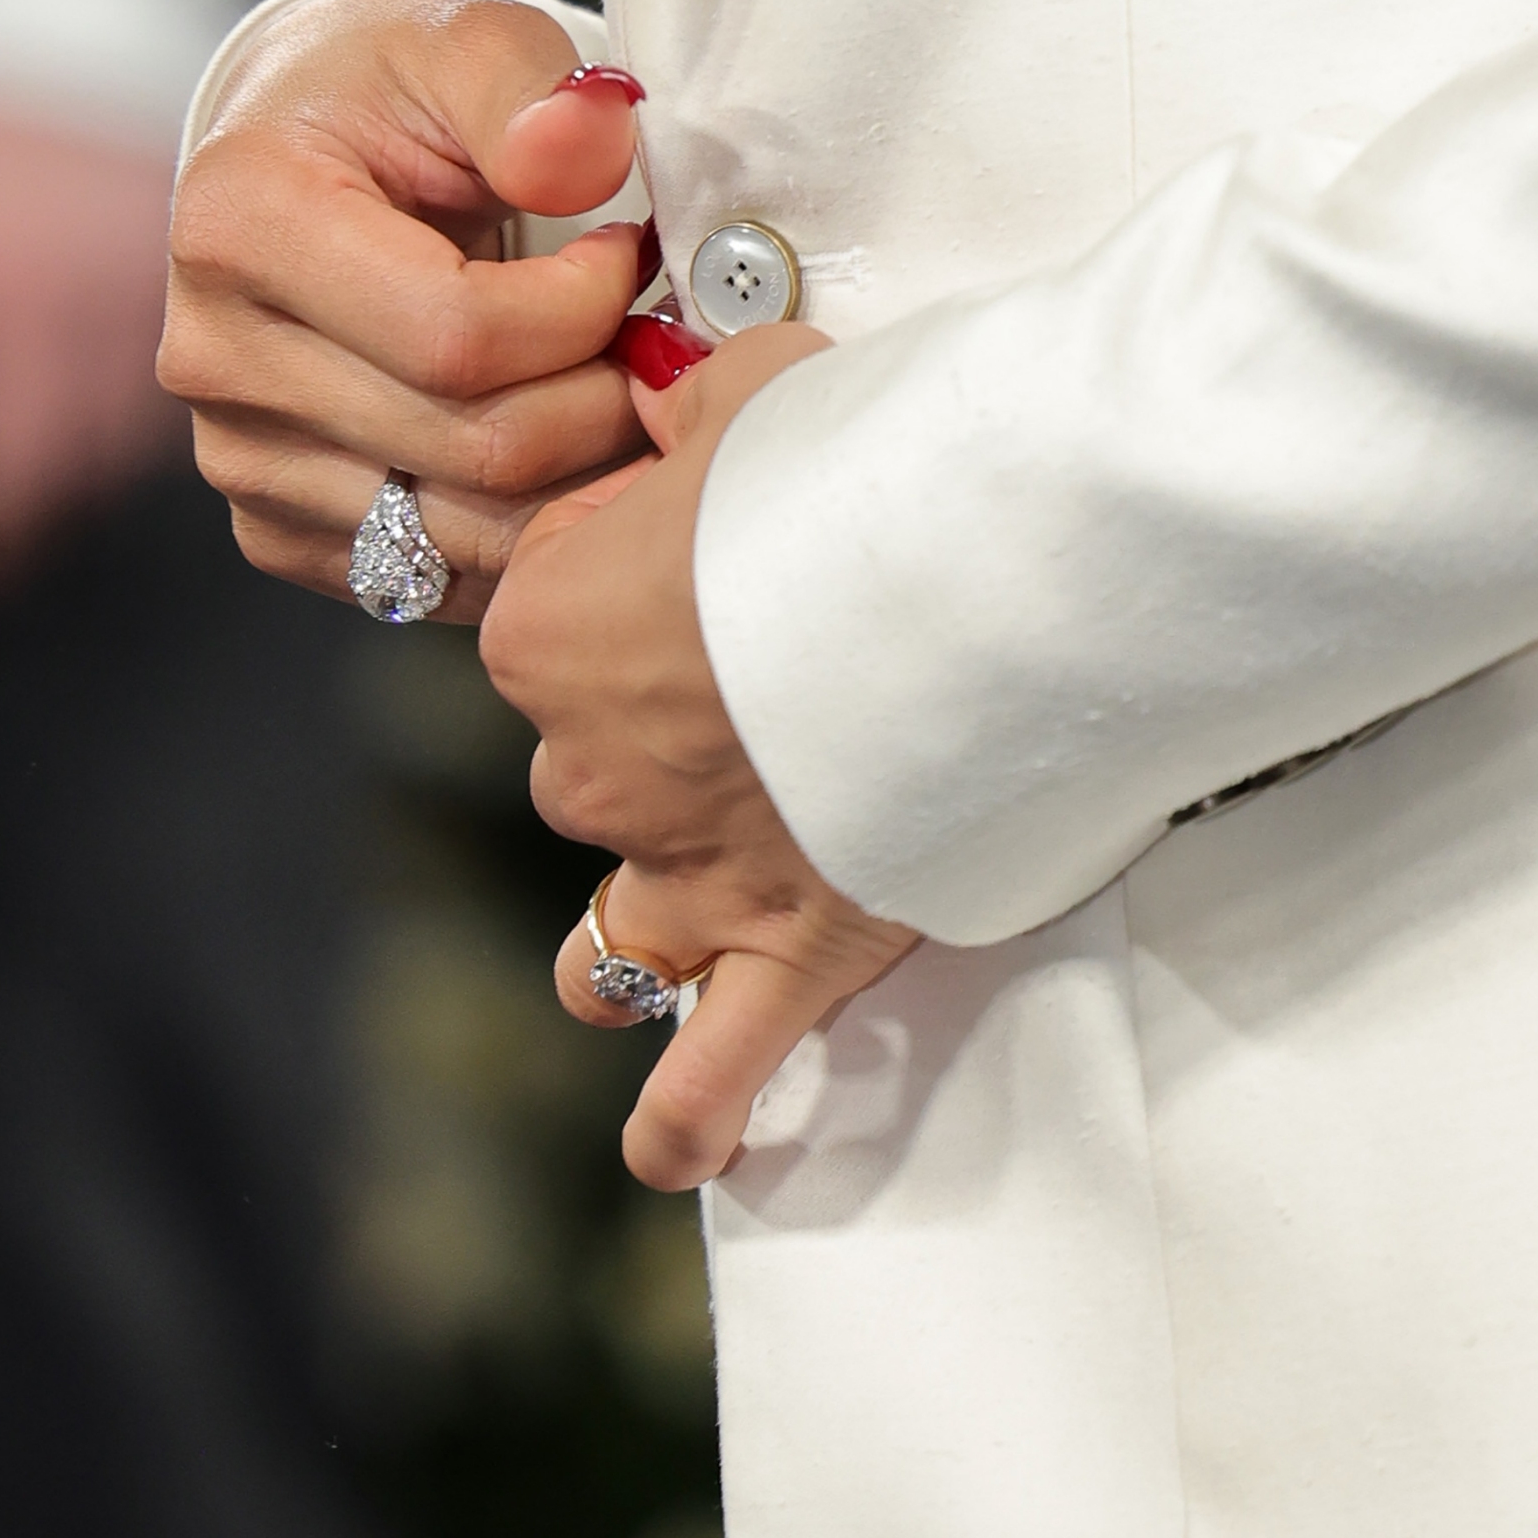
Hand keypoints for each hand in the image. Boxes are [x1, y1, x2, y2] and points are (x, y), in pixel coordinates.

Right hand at [163, 0, 663, 618]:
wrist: (310, 151)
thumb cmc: (393, 92)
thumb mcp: (468, 42)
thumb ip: (535, 93)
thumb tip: (587, 145)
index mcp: (241, 224)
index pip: (458, 336)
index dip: (585, 311)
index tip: (629, 253)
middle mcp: (212, 357)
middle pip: (473, 446)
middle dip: (603, 394)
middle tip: (650, 333)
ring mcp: (236, 458)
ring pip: (467, 532)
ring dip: (581, 473)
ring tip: (616, 384)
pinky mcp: (270, 527)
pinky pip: (435, 578)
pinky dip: (524, 530)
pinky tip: (558, 445)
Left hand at [487, 319, 915, 1187]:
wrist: (986, 575)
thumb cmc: (868, 467)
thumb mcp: (755, 387)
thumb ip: (693, 414)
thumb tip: (674, 413)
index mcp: (552, 628)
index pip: (552, 606)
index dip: (630, 569)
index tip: (716, 545)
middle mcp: (592, 766)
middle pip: (591, 762)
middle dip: (661, 734)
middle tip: (778, 676)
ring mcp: (684, 873)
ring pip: (610, 931)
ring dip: (632, 929)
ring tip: (665, 921)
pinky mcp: (784, 952)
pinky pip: (708, 1068)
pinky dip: (686, 1119)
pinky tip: (670, 1150)